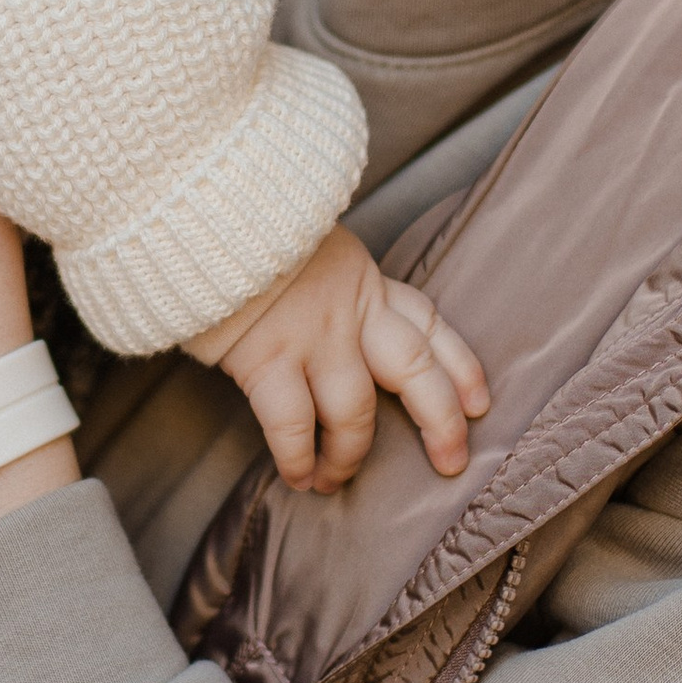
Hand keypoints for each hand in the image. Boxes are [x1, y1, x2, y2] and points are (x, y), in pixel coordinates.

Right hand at [192, 227, 489, 494]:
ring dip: (349, 455)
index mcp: (362, 279)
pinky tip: (296, 476)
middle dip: (441, 422)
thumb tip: (323, 308)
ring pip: (356, 412)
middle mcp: (349, 309)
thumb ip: (323, 276)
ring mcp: (310, 335)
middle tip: (451, 462)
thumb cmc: (241, 219)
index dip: (461, 366)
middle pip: (416, 372)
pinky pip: (293, 424)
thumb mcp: (302, 238)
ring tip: (333, 481)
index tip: (479, 401)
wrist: (202, 201)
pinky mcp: (265, 357)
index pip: (428, 325)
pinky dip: (297, 457)